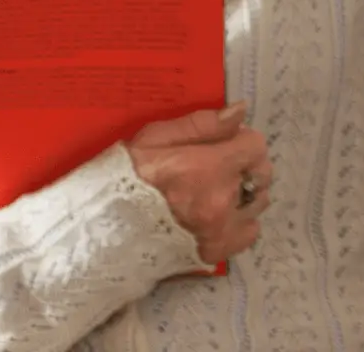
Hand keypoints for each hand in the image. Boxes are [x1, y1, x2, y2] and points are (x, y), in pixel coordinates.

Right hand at [126, 103, 270, 265]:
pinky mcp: (215, 252)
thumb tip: (240, 111)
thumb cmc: (126, 178)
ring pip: (257, 203)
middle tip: (218, 167)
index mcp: (207, 167)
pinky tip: (218, 216)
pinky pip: (249, 233)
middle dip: (245, 165)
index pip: (254, 145)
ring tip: (216, 192)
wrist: (102, 229)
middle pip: (261, 173)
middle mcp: (221, 201)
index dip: (240, 140)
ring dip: (244, 193)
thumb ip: (202, 124)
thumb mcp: (156, 138)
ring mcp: (220, 230)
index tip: (223, 144)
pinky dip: (240, 223)